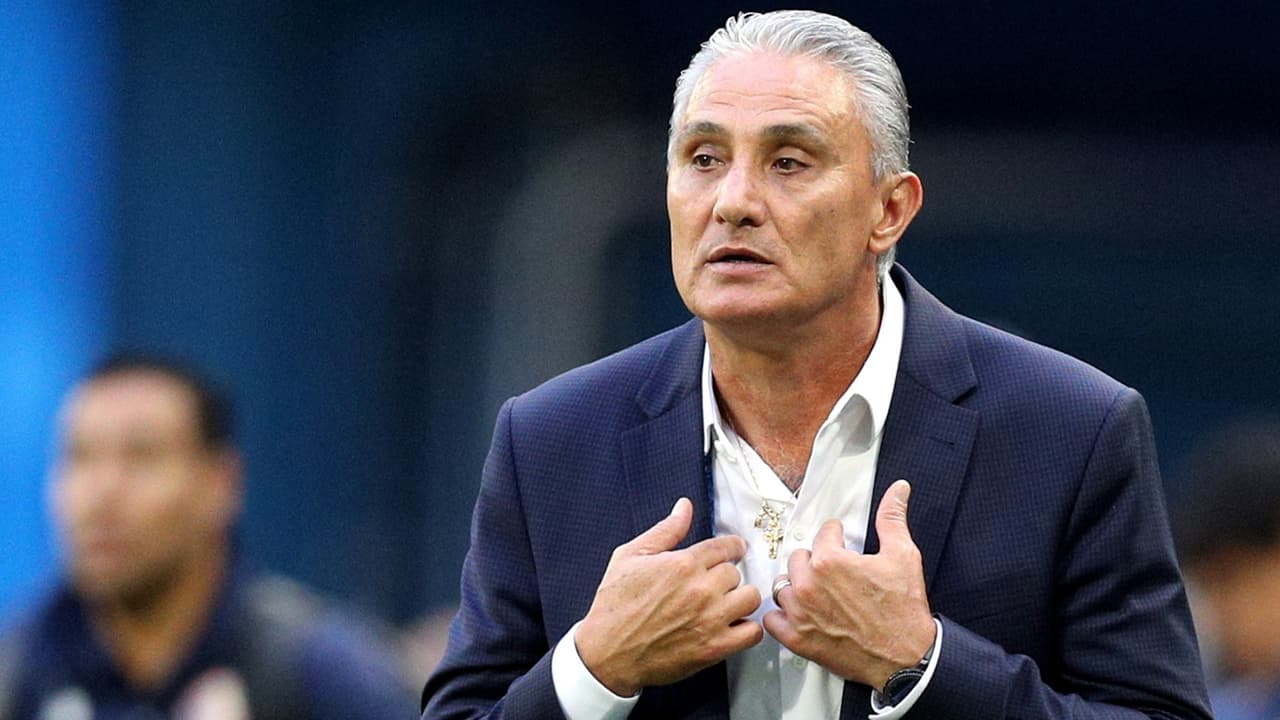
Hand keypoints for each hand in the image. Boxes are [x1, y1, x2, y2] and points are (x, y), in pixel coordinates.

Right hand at [576, 498, 762, 695]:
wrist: (607, 653)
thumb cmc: (614, 607)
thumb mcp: (630, 556)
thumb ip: (665, 530)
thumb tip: (684, 508)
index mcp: (682, 564)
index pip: (725, 546)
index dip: (732, 547)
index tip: (734, 550)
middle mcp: (700, 590)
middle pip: (736, 572)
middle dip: (726, 576)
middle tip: (714, 584)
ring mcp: (710, 620)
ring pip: (750, 598)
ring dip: (740, 599)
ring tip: (726, 603)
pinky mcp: (714, 648)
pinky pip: (752, 633)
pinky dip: (747, 628)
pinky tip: (732, 625)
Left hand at [764, 480, 934, 689]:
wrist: (906, 658)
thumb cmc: (904, 611)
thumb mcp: (903, 556)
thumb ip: (893, 518)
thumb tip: (898, 489)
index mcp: (830, 561)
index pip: (822, 534)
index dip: (836, 537)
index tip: (841, 544)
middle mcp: (809, 585)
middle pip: (798, 558)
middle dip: (815, 562)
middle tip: (833, 572)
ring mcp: (800, 613)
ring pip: (782, 586)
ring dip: (796, 587)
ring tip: (816, 592)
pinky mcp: (797, 639)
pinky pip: (772, 619)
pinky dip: (782, 617)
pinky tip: (800, 614)